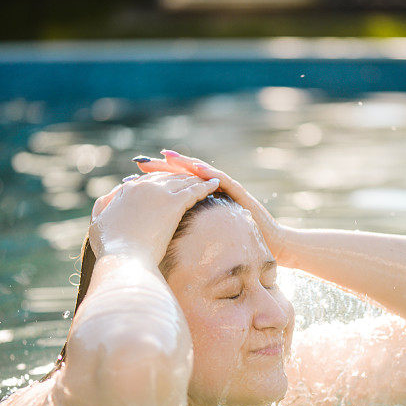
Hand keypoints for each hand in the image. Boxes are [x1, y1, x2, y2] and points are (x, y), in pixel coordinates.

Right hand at [89, 171, 219, 266]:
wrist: (124, 259)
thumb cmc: (111, 249)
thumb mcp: (98, 224)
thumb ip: (104, 207)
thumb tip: (111, 198)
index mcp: (126, 190)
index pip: (148, 180)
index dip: (161, 183)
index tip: (172, 186)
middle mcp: (142, 186)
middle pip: (167, 177)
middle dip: (181, 177)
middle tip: (195, 177)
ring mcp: (158, 193)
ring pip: (182, 181)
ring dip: (196, 178)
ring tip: (208, 178)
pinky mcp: (173, 203)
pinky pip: (195, 189)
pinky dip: (207, 185)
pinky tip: (216, 184)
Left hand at [134, 150, 288, 260]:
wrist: (273, 246)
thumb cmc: (240, 249)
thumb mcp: (208, 243)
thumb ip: (191, 239)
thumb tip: (162, 249)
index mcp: (201, 204)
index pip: (174, 189)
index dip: (154, 183)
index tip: (131, 179)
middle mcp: (212, 193)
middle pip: (183, 177)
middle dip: (162, 169)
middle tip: (140, 162)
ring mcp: (227, 191)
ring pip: (202, 174)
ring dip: (184, 164)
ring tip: (166, 156)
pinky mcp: (240, 194)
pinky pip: (222, 180)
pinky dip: (209, 173)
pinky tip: (196, 168)